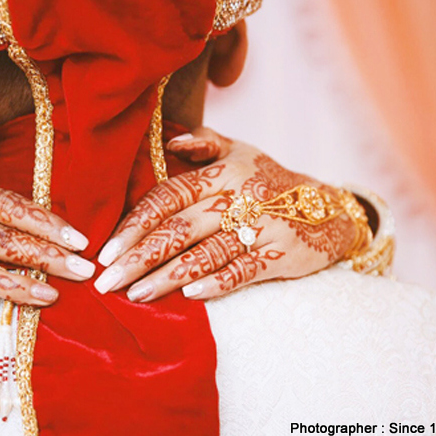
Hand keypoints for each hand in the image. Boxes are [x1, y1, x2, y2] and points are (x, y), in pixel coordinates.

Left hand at [93, 127, 357, 301]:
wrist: (330, 207)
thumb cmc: (269, 179)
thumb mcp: (240, 150)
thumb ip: (203, 142)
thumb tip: (170, 140)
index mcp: (221, 173)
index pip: (168, 196)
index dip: (135, 223)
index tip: (106, 249)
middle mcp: (238, 199)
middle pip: (179, 230)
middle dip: (139, 257)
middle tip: (106, 281)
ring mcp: (261, 228)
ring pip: (205, 255)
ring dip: (167, 277)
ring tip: (135, 294)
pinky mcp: (281, 255)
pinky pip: (243, 272)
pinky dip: (217, 283)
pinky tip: (189, 296)